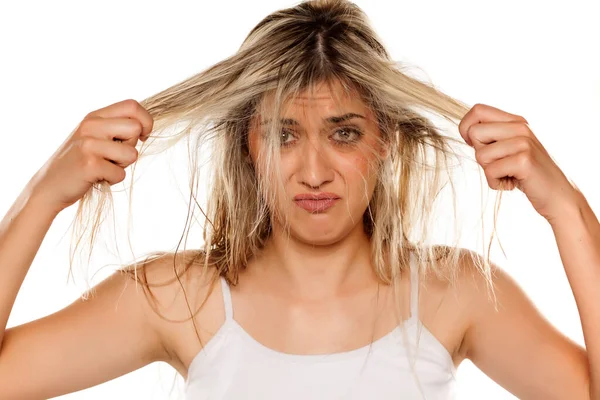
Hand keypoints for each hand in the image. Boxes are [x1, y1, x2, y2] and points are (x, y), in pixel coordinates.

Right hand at [29, 99, 152, 213]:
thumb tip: (146, 124)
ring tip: (104, 166)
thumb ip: (116, 126)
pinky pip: (121, 174)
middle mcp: (90, 125)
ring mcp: (88, 144)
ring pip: (132, 153)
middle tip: (114, 156)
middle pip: (135, 128)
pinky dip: (113, 179)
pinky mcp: (89, 164)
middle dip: (132, 146)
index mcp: (94, 116)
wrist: (50, 186)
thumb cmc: (81, 162)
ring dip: (122, 165)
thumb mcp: (94, 136)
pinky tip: (96, 177)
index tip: (142, 136)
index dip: (146, 121)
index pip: (132, 105)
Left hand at [458, 103, 579, 221]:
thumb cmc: (525, 174)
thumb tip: (466, 130)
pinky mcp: (523, 160)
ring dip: (489, 172)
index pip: (477, 110)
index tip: (475, 145)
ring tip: (508, 174)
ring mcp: (523, 142)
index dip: (466, 128)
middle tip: (498, 164)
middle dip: (479, 154)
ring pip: (480, 155)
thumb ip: (491, 136)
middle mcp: (520, 127)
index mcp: (515, 121)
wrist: (556, 195)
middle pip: (474, 132)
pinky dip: (496, 183)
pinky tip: (513, 183)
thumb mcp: (508, 149)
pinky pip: (490, 171)